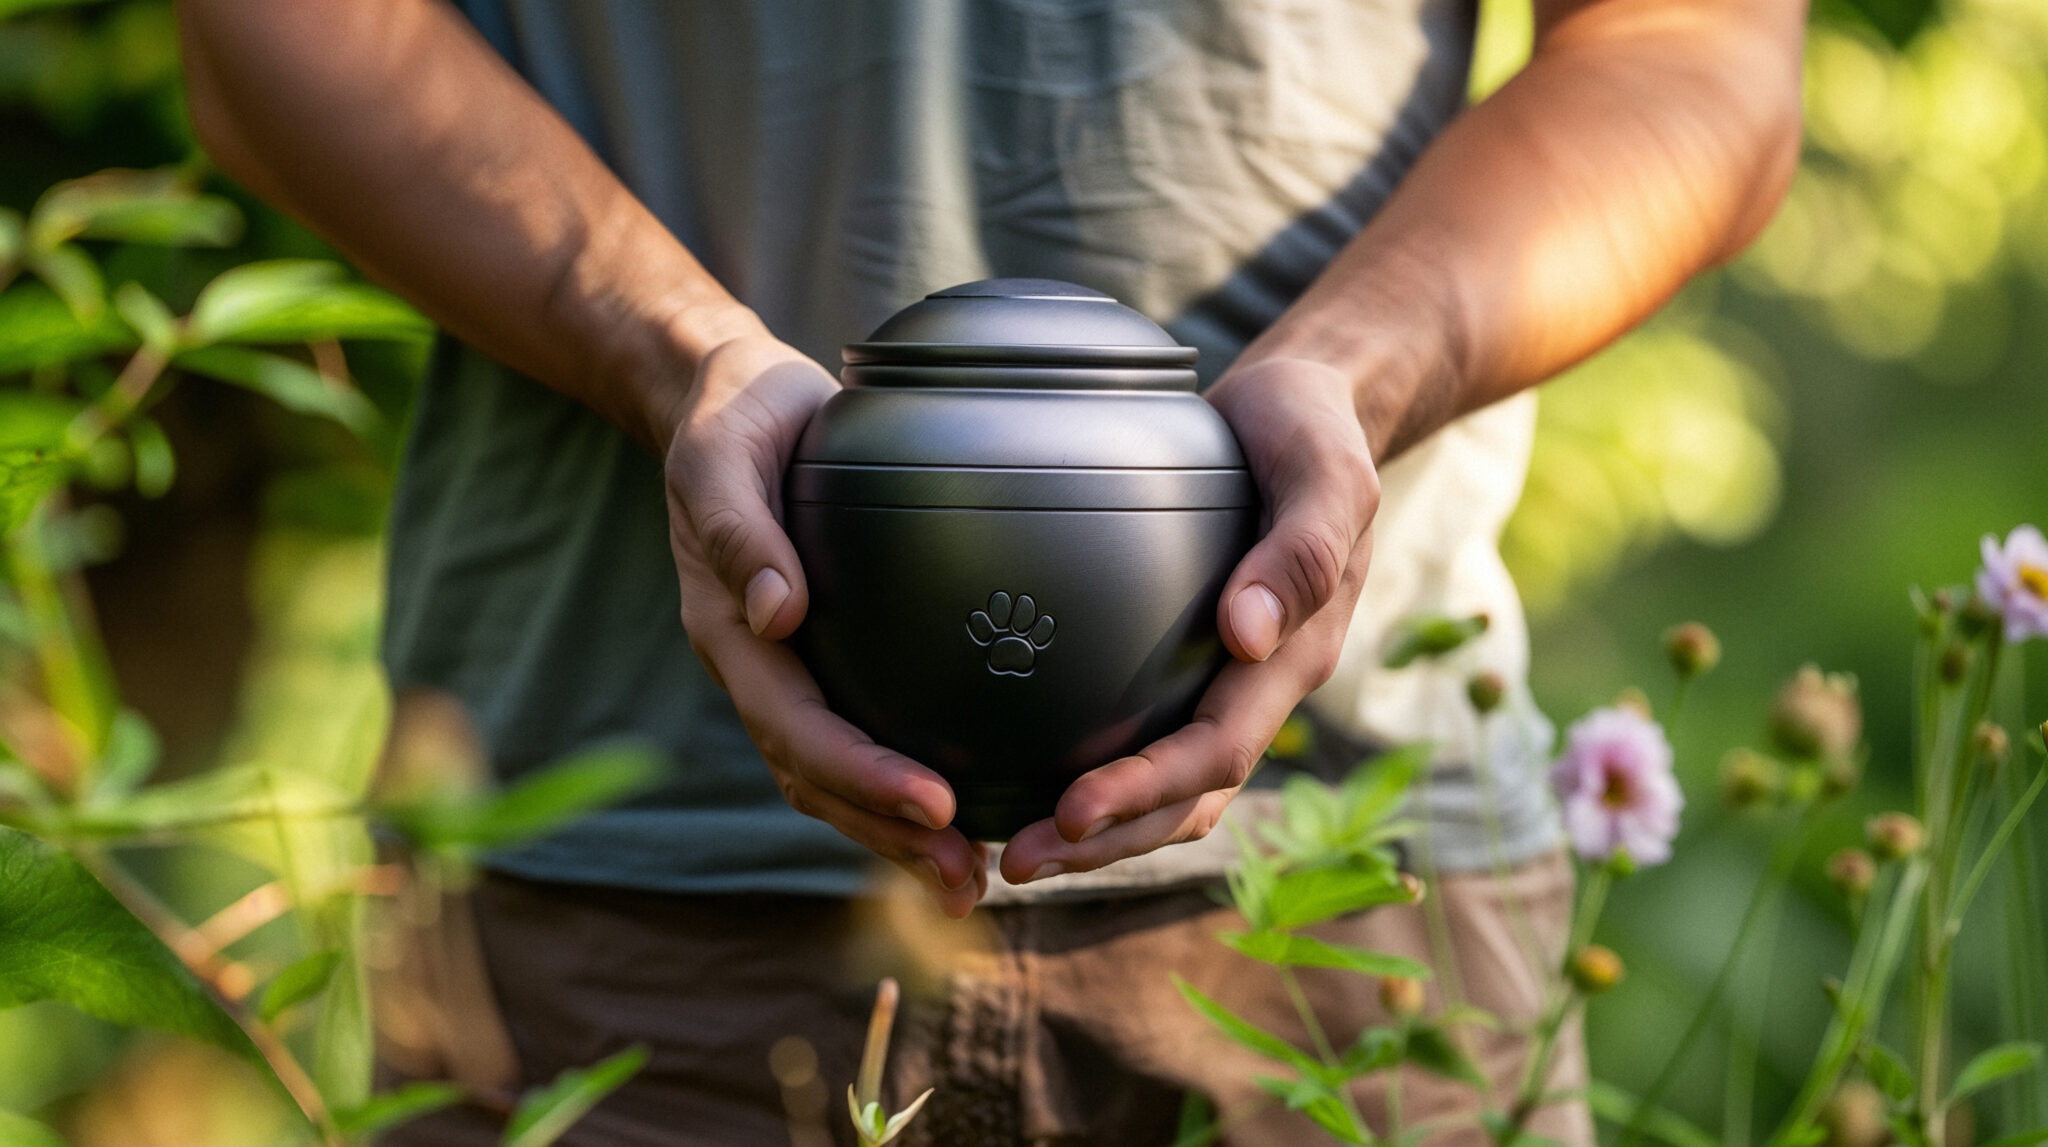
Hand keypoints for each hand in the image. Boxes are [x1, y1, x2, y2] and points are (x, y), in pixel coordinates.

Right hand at [662, 332, 986, 915]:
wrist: (728, 401)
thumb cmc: (731, 422)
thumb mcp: (721, 457)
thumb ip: (740, 530)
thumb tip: (777, 613)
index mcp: (729, 633)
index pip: (798, 727)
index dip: (862, 774)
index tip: (934, 804)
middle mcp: (759, 667)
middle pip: (819, 777)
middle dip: (889, 835)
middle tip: (969, 878)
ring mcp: (791, 669)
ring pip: (838, 776)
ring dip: (898, 834)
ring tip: (973, 878)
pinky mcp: (829, 655)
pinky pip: (862, 733)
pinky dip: (902, 785)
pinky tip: (968, 808)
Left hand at [999, 356, 1378, 881]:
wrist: (1306, 411)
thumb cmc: (1310, 431)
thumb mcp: (1325, 471)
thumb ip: (1301, 549)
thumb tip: (1248, 635)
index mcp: (1295, 655)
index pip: (1217, 750)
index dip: (1146, 791)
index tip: (1072, 812)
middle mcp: (1261, 686)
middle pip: (1187, 797)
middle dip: (1104, 840)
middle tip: (1011, 864)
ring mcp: (1229, 682)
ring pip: (1170, 790)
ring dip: (1097, 833)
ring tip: (1009, 853)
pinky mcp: (1193, 664)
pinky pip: (1150, 740)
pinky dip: (1100, 779)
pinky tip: (1028, 781)